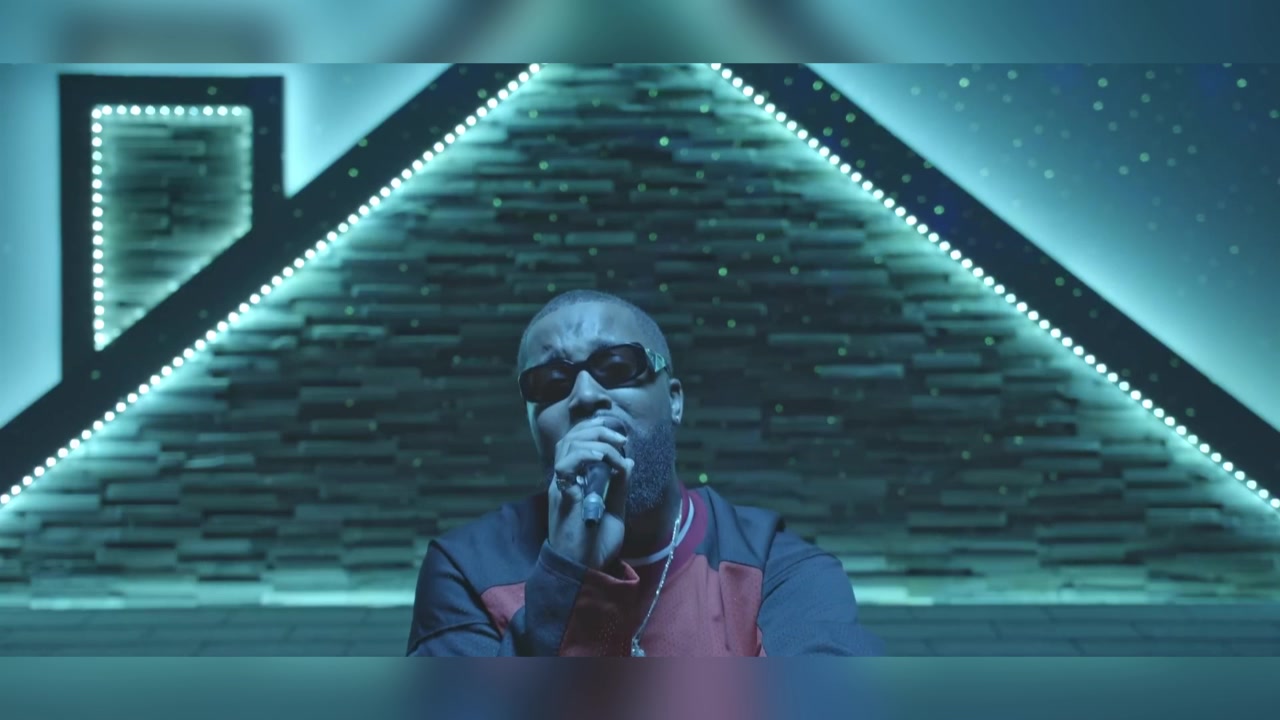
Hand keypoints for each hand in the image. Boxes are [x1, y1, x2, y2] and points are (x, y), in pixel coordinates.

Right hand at [547, 416, 633, 570]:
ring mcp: (560, 487)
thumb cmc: (596, 544)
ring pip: (568, 444)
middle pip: (571, 437)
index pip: (577, 442)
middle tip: (621, 438)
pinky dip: (584, 455)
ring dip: (594, 439)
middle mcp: (564, 480)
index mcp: (575, 480)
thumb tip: (629, 461)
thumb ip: (619, 486)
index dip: (596, 431)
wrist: (584, 570)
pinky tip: (601, 458)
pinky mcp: (561, 496)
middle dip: (597, 429)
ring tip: (614, 447)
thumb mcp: (615, 509)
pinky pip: (566, 465)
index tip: (620, 437)